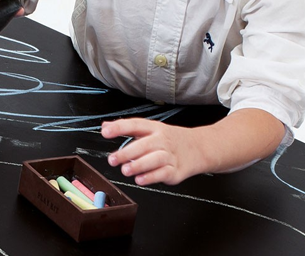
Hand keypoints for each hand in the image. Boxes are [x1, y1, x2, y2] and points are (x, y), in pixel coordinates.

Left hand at [103, 109, 284, 185]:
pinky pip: (163, 174)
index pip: (135, 125)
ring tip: (126, 170)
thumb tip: (105, 125)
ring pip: (154, 160)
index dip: (119, 127)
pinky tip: (140, 179)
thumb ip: (127, 129)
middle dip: (127, 152)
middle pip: (144, 145)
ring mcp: (170, 156)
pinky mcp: (175, 171)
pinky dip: (151, 177)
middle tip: (112, 159)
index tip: (105, 131)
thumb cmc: (169, 140)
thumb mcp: (150, 130)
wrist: (199, 148)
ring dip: (139, 165)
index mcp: (154, 128)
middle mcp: (162, 140)